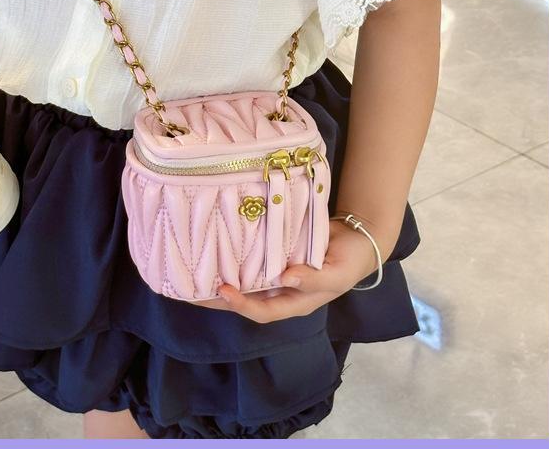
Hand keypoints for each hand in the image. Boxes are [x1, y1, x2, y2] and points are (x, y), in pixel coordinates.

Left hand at [191, 218, 382, 322]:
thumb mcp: (336, 274)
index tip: (223, 291)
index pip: (263, 311)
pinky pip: (251, 258)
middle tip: (190, 288)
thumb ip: (313, 280)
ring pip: (244, 280)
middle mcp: (281, 291)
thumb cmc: (349, 261)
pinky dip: (234, 256)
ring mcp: (276, 273)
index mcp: (295, 302)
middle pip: (246, 299)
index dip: (242, 304)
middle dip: (219, 297)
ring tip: (195, 270)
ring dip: (222, 277)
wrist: (357, 237)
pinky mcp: (274, 253)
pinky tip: (217, 247)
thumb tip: (286, 278)